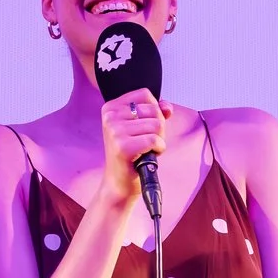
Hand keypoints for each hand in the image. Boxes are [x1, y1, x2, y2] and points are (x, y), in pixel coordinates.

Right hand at [97, 90, 168, 206]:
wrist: (119, 183)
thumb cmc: (131, 154)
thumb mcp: (140, 128)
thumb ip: (155, 112)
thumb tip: (167, 107)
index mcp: (110, 107)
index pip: (145, 94)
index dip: (154, 110)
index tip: (144, 126)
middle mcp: (110, 117)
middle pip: (153, 110)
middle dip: (157, 128)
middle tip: (145, 142)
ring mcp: (115, 131)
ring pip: (157, 125)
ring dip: (158, 140)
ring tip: (145, 149)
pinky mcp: (123, 146)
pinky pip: (155, 140)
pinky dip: (159, 149)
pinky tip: (148, 156)